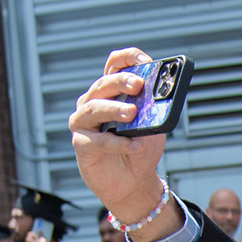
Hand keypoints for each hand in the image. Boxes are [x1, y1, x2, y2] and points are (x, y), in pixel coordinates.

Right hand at [68, 48, 171, 235]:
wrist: (134, 183)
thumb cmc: (141, 149)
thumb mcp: (154, 126)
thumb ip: (154, 111)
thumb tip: (159, 97)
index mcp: (112, 92)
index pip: (115, 65)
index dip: (127, 58)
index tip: (143, 61)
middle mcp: (93, 102)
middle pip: (103, 83)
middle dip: (121, 82)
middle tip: (138, 86)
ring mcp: (84, 123)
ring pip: (94, 108)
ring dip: (114, 109)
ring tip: (132, 114)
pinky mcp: (82, 144)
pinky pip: (97, 140)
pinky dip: (118, 142)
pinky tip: (135, 146)